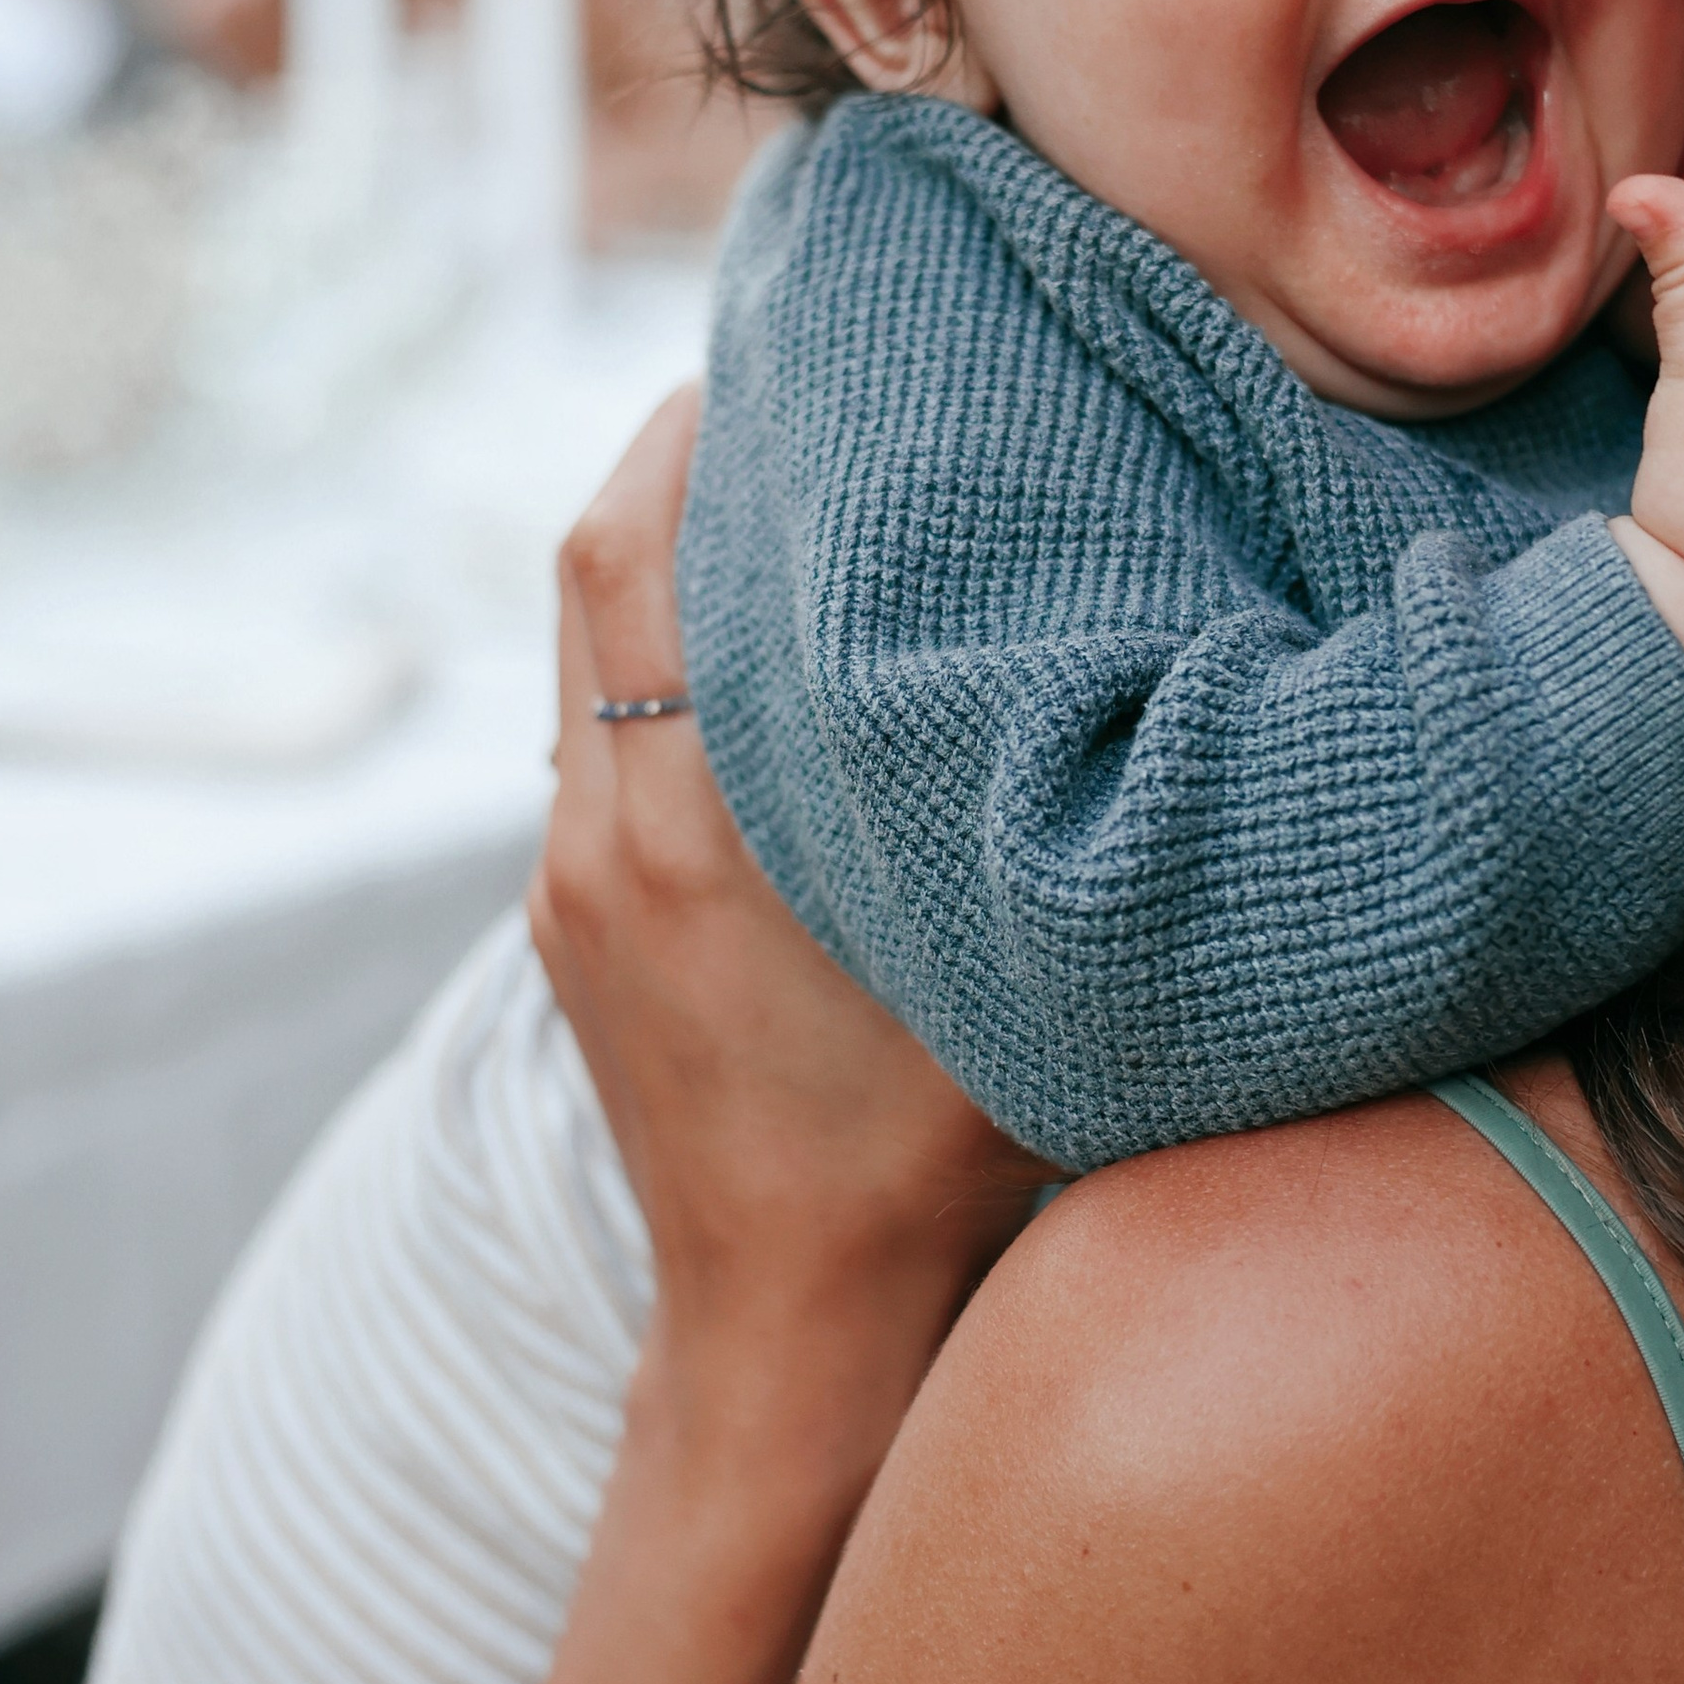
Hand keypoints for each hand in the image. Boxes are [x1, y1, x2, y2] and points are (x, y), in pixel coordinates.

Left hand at [530, 391, 1041, 1460]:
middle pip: (587, 566)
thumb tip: (1116, 652)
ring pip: (579, 645)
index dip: (697, 428)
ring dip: (658, 546)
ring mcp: (569, 882)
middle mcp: (605, 839)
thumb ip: (1039, 821)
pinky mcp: (567, 921)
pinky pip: (589, 728)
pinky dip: (649, 647)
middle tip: (791, 371)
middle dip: (673, 448)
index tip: (790, 344)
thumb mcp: (1019, 978)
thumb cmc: (940, 1173)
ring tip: (780, 478)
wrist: (794, 1340)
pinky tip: (755, 642)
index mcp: (700, 835)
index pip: (644, 558)